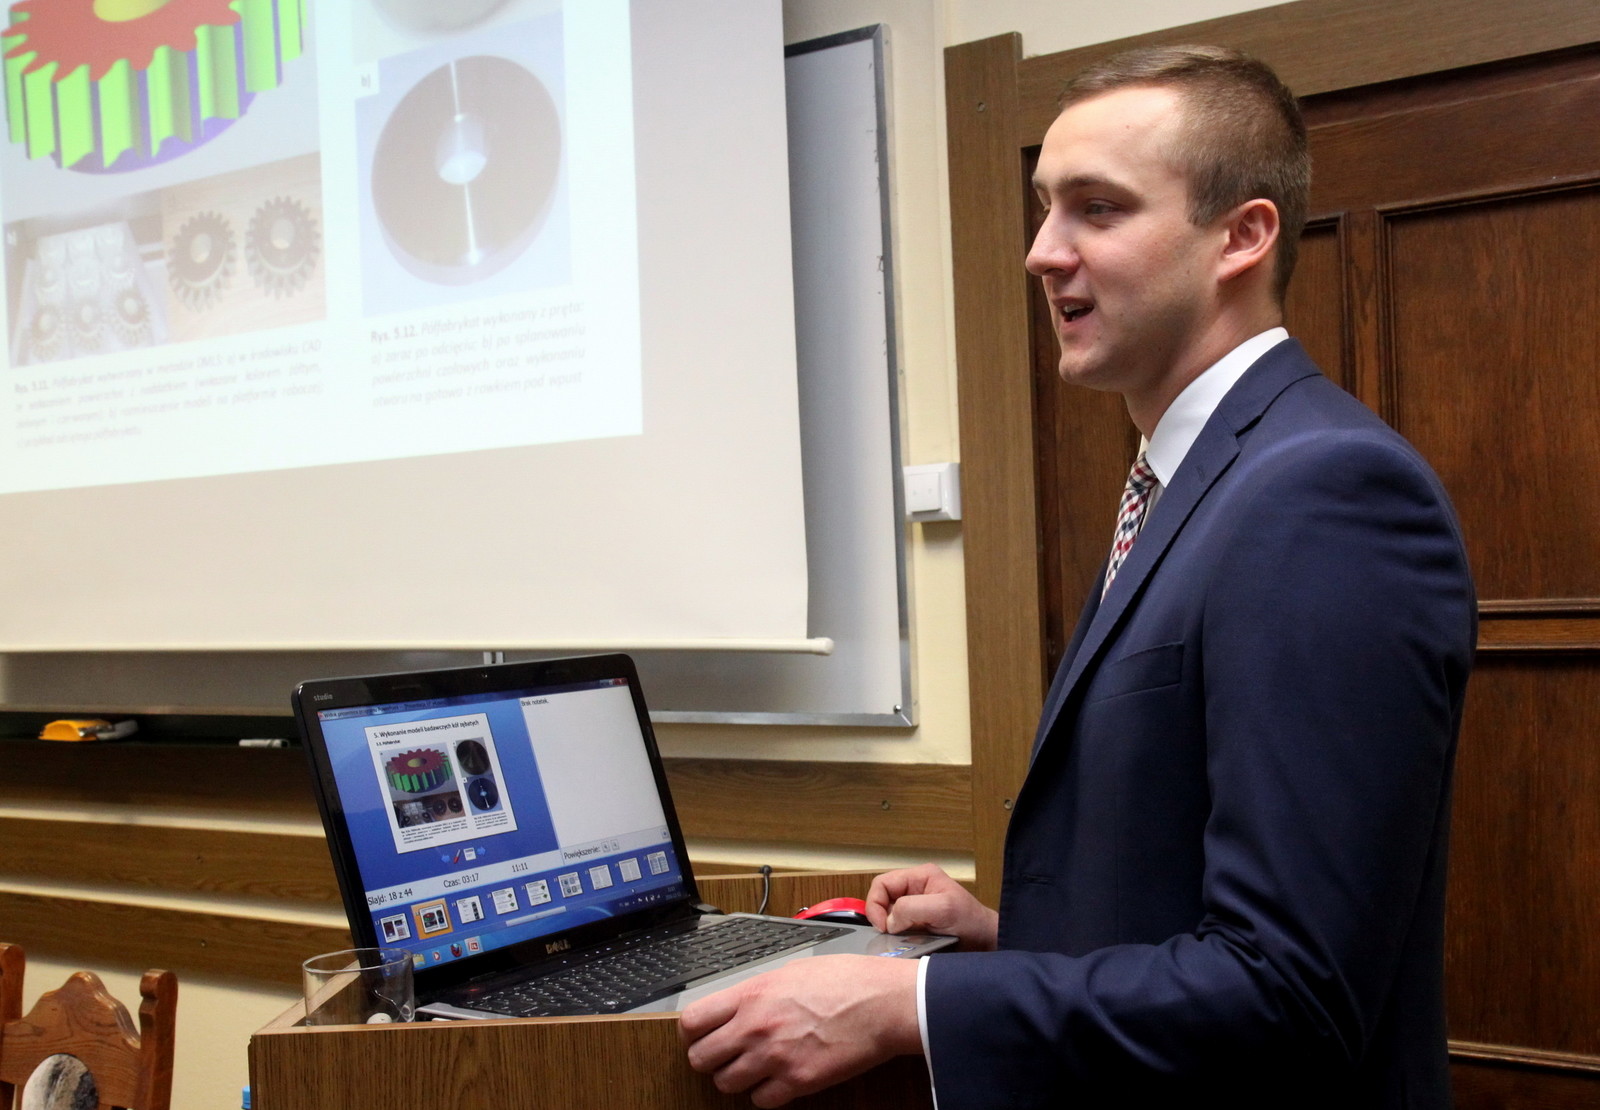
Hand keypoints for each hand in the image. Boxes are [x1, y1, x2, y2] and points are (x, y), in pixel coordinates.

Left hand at [679, 955, 921, 1107]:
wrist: (881, 1003)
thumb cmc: (845, 981)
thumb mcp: (791, 971)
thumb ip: (758, 991)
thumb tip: (738, 1006)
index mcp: (752, 994)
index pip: (692, 1021)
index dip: (691, 1033)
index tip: (699, 1036)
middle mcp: (756, 1026)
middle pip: (701, 1058)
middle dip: (710, 1059)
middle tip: (724, 1055)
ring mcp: (775, 1057)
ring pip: (726, 1084)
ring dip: (736, 1078)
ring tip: (752, 1068)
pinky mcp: (797, 1081)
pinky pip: (760, 1101)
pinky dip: (764, 1095)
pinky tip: (777, 1080)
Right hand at [866, 864, 998, 950]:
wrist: (985, 943)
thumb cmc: (971, 922)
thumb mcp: (943, 909)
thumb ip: (912, 908)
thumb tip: (889, 920)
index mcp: (920, 876)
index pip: (883, 883)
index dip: (876, 903)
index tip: (883, 926)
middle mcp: (915, 888)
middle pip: (882, 898)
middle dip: (882, 917)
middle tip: (889, 935)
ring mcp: (915, 907)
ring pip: (887, 915)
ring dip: (890, 929)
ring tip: (899, 940)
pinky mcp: (916, 924)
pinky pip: (896, 929)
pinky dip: (896, 937)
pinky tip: (905, 943)